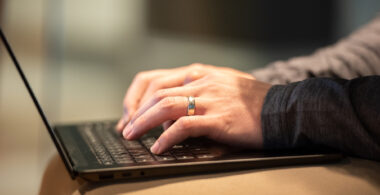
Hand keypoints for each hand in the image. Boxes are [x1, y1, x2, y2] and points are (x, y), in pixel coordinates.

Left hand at [120, 66, 271, 153]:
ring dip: (144, 122)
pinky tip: (159, 148)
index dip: (137, 98)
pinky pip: (184, 125)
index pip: (156, 80)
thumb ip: (195, 94)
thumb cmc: (251, 103)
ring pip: (165, 106)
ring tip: (132, 136)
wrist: (282, 109)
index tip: (130, 115)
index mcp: (199, 73)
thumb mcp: (219, 87)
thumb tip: (169, 116)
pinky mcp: (218, 118)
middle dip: (135, 112)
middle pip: (157, 93)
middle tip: (125, 129)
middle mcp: (201, 81)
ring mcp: (210, 99)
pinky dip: (167, 137)